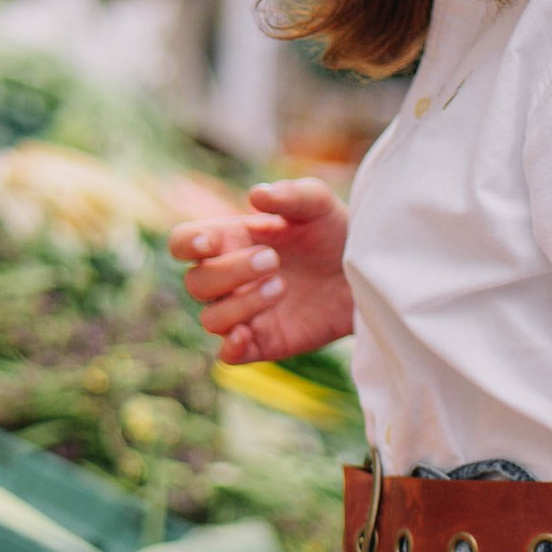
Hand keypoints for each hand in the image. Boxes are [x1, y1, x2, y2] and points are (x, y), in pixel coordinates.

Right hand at [171, 178, 354, 364]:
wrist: (367, 272)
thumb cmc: (335, 232)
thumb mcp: (320, 205)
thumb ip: (291, 195)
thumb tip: (256, 195)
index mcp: (231, 240)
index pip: (184, 243)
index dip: (187, 244)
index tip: (210, 243)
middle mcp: (230, 279)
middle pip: (197, 282)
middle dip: (230, 271)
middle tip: (273, 259)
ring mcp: (244, 313)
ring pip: (211, 318)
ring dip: (240, 305)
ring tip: (281, 286)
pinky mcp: (264, 342)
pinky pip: (229, 356)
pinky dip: (229, 348)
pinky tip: (246, 334)